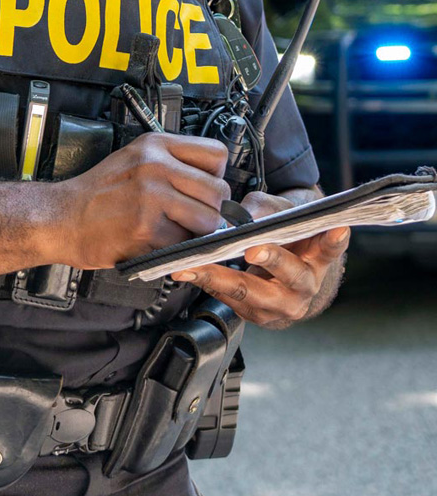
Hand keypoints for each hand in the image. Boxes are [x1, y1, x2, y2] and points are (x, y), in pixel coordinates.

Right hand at [59, 132, 229, 268]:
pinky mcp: (145, 226)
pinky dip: (173, 249)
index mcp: (155, 145)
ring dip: (195, 233)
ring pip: (208, 220)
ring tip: (172, 231)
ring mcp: (151, 195)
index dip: (215, 176)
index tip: (202, 190)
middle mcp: (155, 165)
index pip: (216, 154)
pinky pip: (183, 243)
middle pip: (218, 191)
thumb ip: (172, 165)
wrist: (60, 217)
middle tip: (190, 219)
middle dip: (210, 211)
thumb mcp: (133, 159)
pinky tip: (152, 241)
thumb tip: (214, 186)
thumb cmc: (96, 194)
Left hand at [170, 189, 350, 326]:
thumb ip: (269, 209)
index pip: (331, 249)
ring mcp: (280, 306)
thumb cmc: (287, 235)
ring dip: (217, 278)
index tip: (336, 228)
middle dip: (270, 260)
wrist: (283, 270)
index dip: (333, 241)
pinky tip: (187, 272)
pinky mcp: (254, 315)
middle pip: (290, 275)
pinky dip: (207, 282)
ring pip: (249, 292)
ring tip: (193, 267)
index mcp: (319, 259)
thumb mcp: (284, 212)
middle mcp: (304, 287)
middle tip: (253, 249)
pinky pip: (228, 299)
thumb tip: (247, 216)